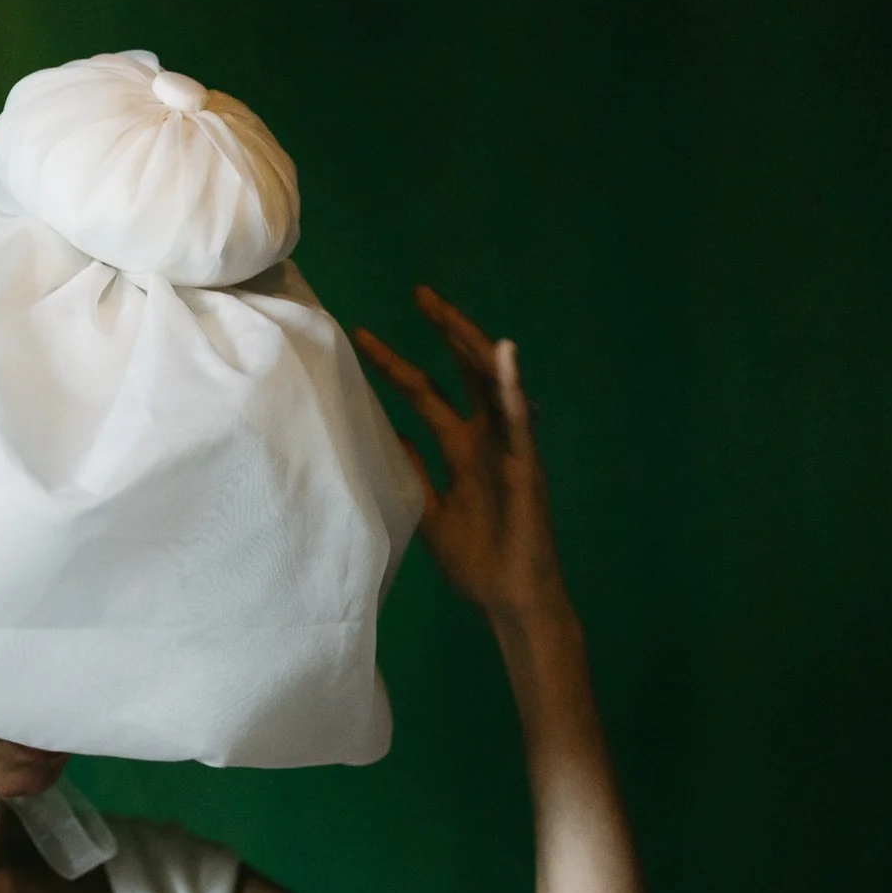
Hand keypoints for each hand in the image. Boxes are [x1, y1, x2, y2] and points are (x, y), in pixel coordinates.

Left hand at [355, 286, 569, 621]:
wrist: (509, 600)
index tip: (364, 337)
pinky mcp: (527, 466)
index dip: (397, 364)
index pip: (428, 393)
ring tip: (450, 312)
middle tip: (419, 293)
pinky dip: (513, 386)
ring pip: (493, 385)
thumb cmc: (477, 559)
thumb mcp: (427, 510)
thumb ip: (411, 472)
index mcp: (462, 448)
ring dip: (474, 345)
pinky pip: (521, 420)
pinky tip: (504, 353)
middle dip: (444, 332)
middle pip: (464, 373)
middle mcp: (487, 440)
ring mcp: (510, 449)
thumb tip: (383, 438)